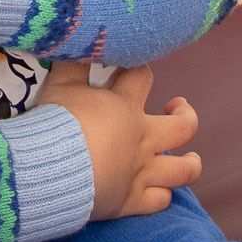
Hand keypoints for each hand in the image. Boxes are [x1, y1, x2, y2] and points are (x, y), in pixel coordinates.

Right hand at [39, 60, 200, 220]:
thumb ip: (73, 63)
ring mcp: (140, 172)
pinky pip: (159, 201)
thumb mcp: (60, 85)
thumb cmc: (55, 122)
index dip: (139, 68)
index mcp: (125, 107)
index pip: (143, 77)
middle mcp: (142, 139)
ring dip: (190, 163)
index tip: (131, 67)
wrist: (50, 167)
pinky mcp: (130, 200)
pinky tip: (160, 190)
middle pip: (183, 127)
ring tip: (191, 158)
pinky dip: (162, 195)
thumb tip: (78, 41)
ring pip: (183, 170)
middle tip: (176, 107)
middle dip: (186, 115)